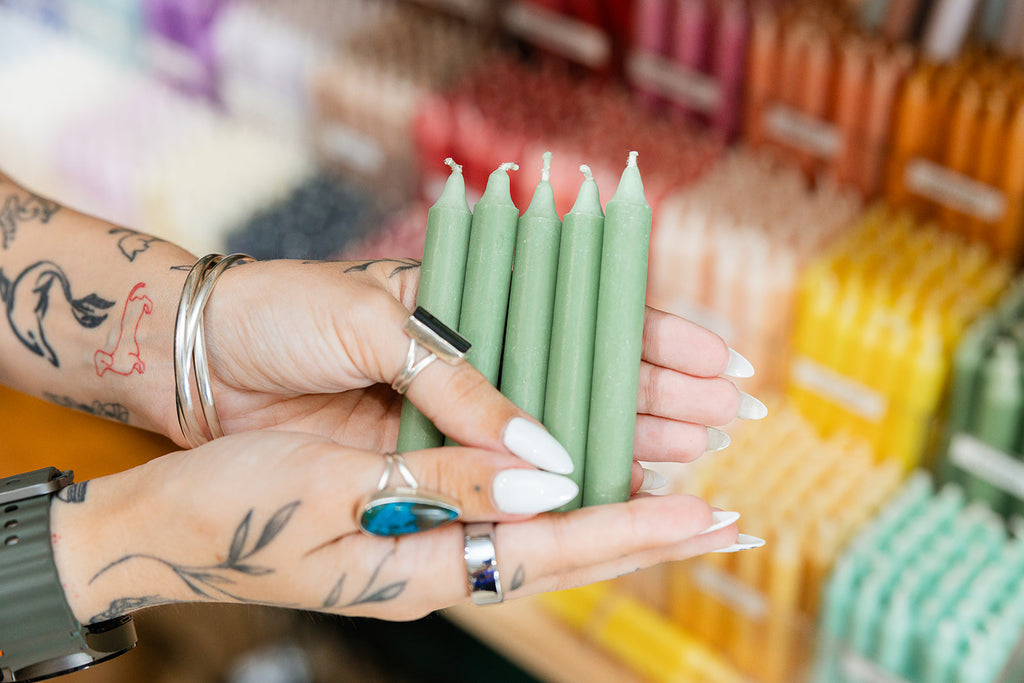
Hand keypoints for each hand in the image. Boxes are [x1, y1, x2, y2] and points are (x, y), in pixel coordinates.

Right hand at [51, 431, 738, 622]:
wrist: (160, 527)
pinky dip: (555, 495)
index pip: (557, 546)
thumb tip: (547, 475)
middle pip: (566, 550)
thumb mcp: (332, 487)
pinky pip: (501, 511)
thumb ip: (446, 483)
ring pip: (541, 531)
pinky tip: (580, 477)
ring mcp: (423, 550)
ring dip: (613, 510)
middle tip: (729, 516)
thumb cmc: (231, 506)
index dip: (636, 526)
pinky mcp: (406, 522)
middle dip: (648, 531)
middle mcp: (437, 566)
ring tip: (680, 493)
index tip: (711, 512)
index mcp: (423, 566)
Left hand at [199, 259, 763, 478]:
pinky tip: (613, 485)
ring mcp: (454, 411)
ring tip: (698, 452)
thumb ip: (461, 387)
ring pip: (560, 428)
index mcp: (470, 304)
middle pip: (587, 377)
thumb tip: (545, 456)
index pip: (582, 319)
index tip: (721, 362)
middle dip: (663, 395)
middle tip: (732, 418)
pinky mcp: (426, 454)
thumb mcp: (378, 328)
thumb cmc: (287, 315)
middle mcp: (474, 359)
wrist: (202, 356)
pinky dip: (557, 479)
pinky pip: (505, 471)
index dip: (654, 340)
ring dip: (629, 438)